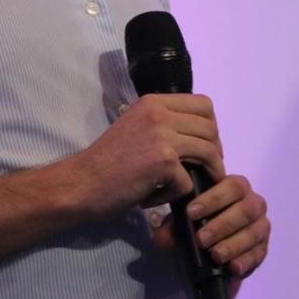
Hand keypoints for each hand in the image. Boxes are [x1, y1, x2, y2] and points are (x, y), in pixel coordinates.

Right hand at [80, 93, 225, 218]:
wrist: (84, 181)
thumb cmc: (107, 159)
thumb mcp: (135, 126)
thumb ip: (162, 123)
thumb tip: (196, 132)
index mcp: (153, 102)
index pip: (203, 103)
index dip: (210, 126)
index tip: (204, 144)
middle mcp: (159, 113)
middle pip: (210, 128)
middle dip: (214, 152)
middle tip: (204, 169)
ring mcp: (162, 136)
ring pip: (208, 152)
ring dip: (205, 173)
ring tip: (188, 185)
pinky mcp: (163, 163)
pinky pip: (189, 181)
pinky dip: (177, 195)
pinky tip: (156, 197)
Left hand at [154, 173, 269, 278]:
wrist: (217, 239)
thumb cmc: (202, 218)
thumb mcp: (186, 219)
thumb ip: (174, 226)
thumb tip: (160, 239)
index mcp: (236, 187)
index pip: (232, 186)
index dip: (213, 198)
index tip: (191, 213)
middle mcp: (254, 203)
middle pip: (245, 209)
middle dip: (222, 225)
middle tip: (201, 239)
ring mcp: (261, 226)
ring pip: (254, 232)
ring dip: (233, 244)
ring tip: (214, 255)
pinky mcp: (264, 248)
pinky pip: (259, 254)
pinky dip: (245, 261)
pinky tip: (232, 268)